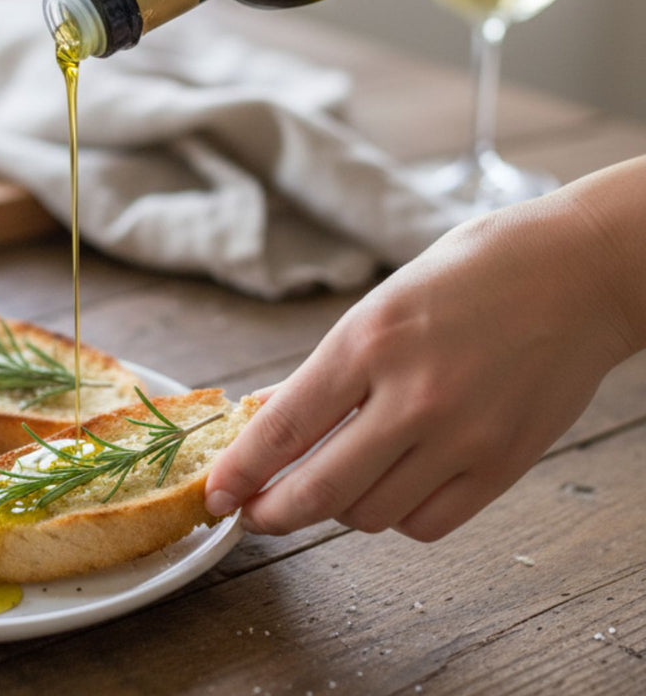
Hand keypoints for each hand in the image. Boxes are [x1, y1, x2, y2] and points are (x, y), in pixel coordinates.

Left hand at [205, 171, 644, 540]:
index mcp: (369, 340)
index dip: (240, 472)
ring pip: (370, 515)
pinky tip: (394, 485)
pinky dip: (398, 516)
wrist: (576, 270)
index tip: (217, 495)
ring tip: (335, 481)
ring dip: (338, 509)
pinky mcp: (504, 464)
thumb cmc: (472, 271)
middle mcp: (411, 395)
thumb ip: (331, 369)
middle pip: (319, 491)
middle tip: (256, 513)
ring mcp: (462, 436)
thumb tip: (275, 416)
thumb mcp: (382, 303)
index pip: (284, 428)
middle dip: (273, 512)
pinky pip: (428, 524)